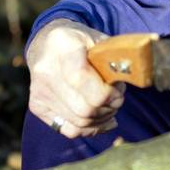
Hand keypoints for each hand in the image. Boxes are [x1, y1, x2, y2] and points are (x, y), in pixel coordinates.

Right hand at [26, 19, 125, 136]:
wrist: (46, 45)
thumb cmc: (80, 42)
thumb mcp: (99, 39)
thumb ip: (115, 57)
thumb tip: (132, 77)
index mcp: (63, 46)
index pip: (82, 79)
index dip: (106, 92)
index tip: (118, 91)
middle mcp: (46, 70)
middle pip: (84, 107)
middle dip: (108, 108)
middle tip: (117, 100)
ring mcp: (39, 91)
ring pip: (79, 122)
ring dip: (102, 119)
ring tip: (109, 107)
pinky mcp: (37, 106)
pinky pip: (69, 130)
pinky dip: (89, 130)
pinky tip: (100, 120)